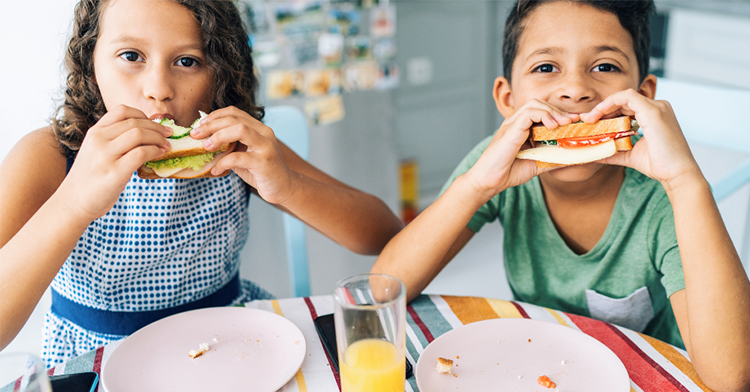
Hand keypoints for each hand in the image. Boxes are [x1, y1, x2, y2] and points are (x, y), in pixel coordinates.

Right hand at [60, 105, 171, 221]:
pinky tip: (159, 155)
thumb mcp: (96, 151)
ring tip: (166, 145)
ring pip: (139, 134)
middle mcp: (98, 140)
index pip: (122, 111)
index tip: (154, 124)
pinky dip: (155, 151)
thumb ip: (114, 140)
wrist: (74, 202)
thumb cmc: (90, 178)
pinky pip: (141, 153)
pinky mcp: (115, 172)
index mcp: (95, 132)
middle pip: (135, 122)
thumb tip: (147, 134)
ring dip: (159, 138)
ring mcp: (105, 155)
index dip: (143, 115)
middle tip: (169, 134)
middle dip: (157, 127)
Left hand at [189, 106, 295, 204]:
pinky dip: (223, 163)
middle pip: (234, 119)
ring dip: (218, 137)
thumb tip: (203, 140)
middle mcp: (264, 133)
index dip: (214, 116)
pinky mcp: (264, 163)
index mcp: (258, 128)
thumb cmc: (260, 171)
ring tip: (205, 146)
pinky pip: (238, 158)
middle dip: (210, 125)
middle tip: (195, 135)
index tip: (199, 125)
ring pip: (240, 130)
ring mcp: (266, 146)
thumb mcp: (243, 154)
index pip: (234, 112)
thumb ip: (229, 145)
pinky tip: (216, 170)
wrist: (283, 187)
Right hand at [464, 99, 578, 198]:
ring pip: (535, 105)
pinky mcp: (510, 129)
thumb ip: (553, 159)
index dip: (560, 114)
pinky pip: (528, 113)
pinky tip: (553, 126)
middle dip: (559, 111)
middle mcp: (517, 123)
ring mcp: (512, 124)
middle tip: (575, 121)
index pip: (543, 112)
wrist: (489, 181)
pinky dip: (543, 116)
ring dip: (553, 112)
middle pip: (541, 104)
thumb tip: (574, 158)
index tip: (576, 122)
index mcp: (522, 128)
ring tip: (566, 122)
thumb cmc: (508, 172)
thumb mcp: (538, 164)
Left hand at [580, 89, 700, 190]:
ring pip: (624, 97)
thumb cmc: (659, 164)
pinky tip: (599, 114)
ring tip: (590, 119)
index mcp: (654, 115)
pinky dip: (611, 102)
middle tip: (586, 120)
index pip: (626, 107)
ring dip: (604, 106)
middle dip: (602, 109)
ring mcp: (657, 107)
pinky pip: (628, 97)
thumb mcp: (630, 155)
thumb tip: (596, 153)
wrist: (677, 174)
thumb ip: (614, 151)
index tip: (591, 121)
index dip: (607, 112)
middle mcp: (657, 107)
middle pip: (623, 101)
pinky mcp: (654, 111)